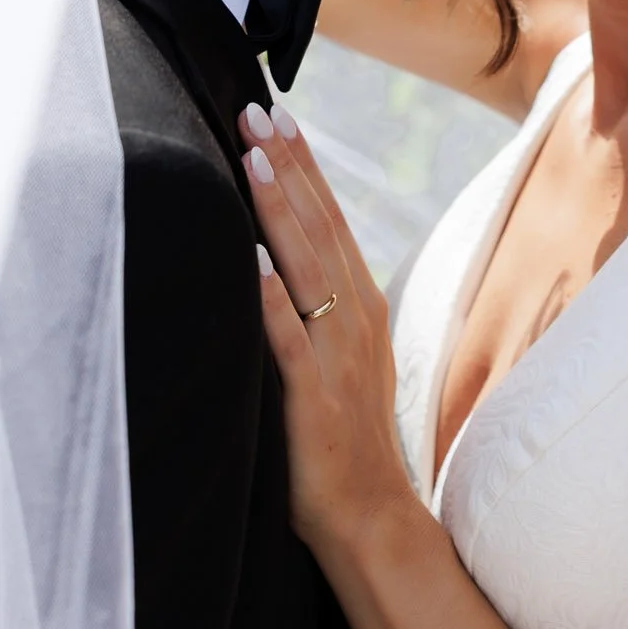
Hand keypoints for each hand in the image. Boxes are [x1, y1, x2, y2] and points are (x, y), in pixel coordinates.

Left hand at [238, 100, 414, 551]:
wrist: (374, 518)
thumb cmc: (345, 441)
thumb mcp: (338, 359)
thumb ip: (317, 309)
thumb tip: (278, 255)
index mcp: (359, 305)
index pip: (328, 217)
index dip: (302, 165)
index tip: (276, 114)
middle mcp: (353, 318)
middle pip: (318, 225)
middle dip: (287, 165)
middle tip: (257, 109)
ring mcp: (337, 356)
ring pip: (306, 267)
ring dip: (279, 211)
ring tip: (253, 159)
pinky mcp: (315, 398)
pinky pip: (290, 341)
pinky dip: (273, 300)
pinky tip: (254, 263)